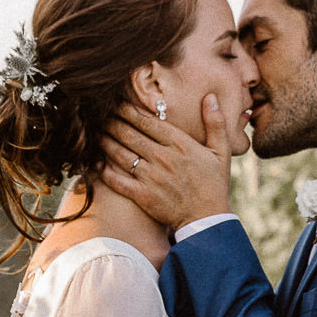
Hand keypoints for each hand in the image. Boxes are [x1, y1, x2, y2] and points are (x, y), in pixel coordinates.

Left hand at [101, 94, 233, 229]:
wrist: (207, 219)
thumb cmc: (214, 184)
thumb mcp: (221, 151)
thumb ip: (215, 123)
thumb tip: (210, 96)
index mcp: (179, 144)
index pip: (146, 121)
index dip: (127, 110)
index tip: (116, 102)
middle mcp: (162, 157)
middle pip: (129, 134)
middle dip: (111, 122)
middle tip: (100, 114)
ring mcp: (151, 177)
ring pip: (119, 154)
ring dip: (105, 141)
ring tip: (96, 133)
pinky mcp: (142, 195)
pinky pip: (117, 180)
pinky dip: (104, 170)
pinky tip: (96, 162)